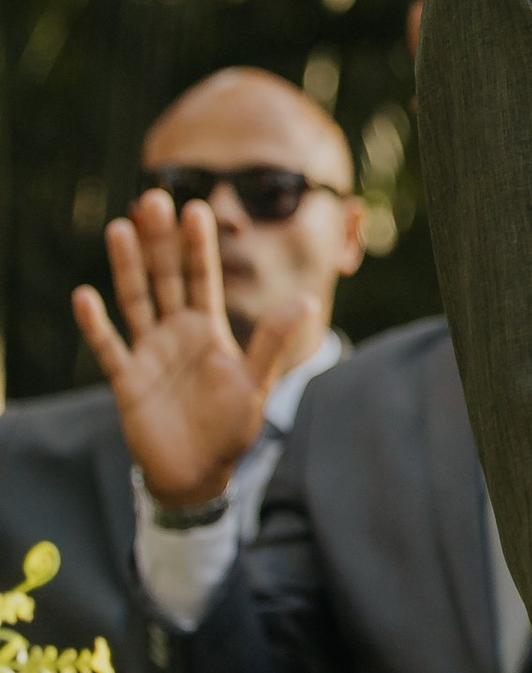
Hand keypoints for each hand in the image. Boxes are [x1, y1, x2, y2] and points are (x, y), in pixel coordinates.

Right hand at [71, 192, 323, 510]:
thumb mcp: (255, 384)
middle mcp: (176, 333)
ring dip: (127, 267)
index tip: (196, 207)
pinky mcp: (127, 380)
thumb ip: (272, 342)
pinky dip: (96, 325)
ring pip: (136, 301)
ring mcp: (149, 353)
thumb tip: (305, 300)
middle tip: (153, 198)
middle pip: (165, 278)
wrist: (198, 473)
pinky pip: (109, 347)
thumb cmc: (230, 428)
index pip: (203, 277)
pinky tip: (85, 297)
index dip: (199, 245)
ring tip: (120, 228)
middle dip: (160, 241)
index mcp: (209, 329)